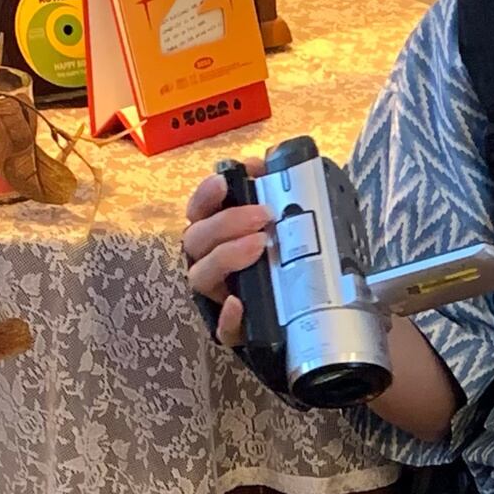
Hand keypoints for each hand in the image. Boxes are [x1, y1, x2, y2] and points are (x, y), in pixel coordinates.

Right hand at [182, 156, 268, 348]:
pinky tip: (239, 305)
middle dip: (226, 223)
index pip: (198, 211)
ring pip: (201, 276)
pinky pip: (223, 329)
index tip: (224, 181)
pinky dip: (230, 317)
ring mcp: (216, 298)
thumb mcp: (277, 228)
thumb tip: (266, 162)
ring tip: (259, 246)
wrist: (297, 323)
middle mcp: (207, 264)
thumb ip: (267, 194)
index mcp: (214, 237)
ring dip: (227, 256)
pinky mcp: (232, 332)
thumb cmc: (279, 268)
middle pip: (197, 239)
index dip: (206, 194)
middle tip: (262, 216)